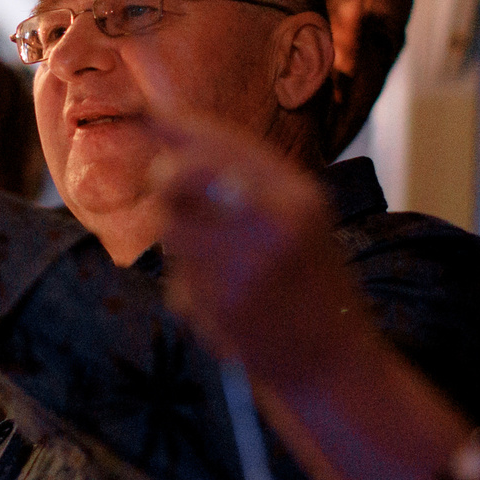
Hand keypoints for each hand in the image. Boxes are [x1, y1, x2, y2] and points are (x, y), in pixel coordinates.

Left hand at [146, 108, 367, 396]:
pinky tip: (228, 306)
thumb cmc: (311, 282)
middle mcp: (272, 224)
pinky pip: (178, 279)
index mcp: (298, 197)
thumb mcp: (301, 218)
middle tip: (170, 189)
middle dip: (166, 181)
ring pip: (171, 228)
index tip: (149, 114)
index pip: (222, 143)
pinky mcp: (219, 306)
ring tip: (223, 265)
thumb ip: (247, 178)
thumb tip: (172, 130)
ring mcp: (243, 266)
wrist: (331, 365)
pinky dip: (192, 288)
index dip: (176, 126)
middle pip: (178, 178)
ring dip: (182, 241)